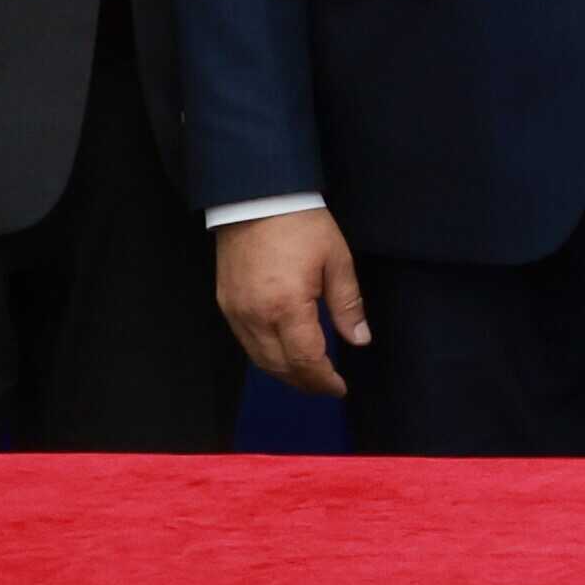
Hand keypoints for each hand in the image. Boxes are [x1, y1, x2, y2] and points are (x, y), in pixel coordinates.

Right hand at [221, 207, 366, 399]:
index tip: (340, 387)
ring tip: (309, 376)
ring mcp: (235, 312)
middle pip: (280, 367)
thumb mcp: (336, 259)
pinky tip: (284, 354)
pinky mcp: (225, 304)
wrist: (254, 196)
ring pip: (260, 360)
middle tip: (327, 386)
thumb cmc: (301, 224)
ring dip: (285, 374)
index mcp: (286, 306)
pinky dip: (266, 357)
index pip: (305, 360)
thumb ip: (347, 304)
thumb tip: (359, 340)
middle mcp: (255, 317)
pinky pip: (246, 343)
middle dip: (306, 383)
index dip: (323, 380)